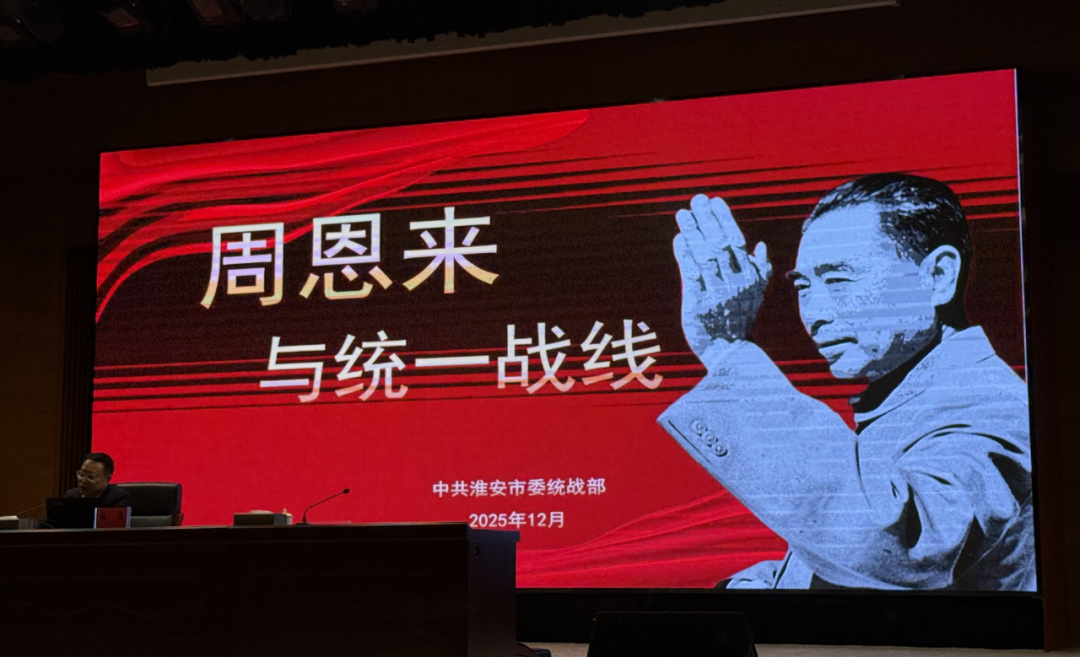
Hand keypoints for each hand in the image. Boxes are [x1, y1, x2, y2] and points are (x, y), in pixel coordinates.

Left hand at [674, 194, 770, 355]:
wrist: (730, 353)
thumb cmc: (740, 321)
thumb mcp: (757, 295)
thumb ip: (760, 269)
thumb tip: (760, 245)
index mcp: (751, 277)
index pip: (737, 240)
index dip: (725, 219)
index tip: (715, 200)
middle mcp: (736, 283)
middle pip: (721, 244)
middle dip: (708, 219)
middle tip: (696, 200)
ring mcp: (718, 294)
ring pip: (706, 256)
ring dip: (694, 232)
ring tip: (683, 214)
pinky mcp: (700, 305)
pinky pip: (692, 275)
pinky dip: (686, 255)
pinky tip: (679, 239)